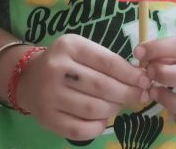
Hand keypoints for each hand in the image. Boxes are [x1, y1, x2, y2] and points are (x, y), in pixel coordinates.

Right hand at [17, 34, 150, 140]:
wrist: (30, 78)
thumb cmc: (65, 62)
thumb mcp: (83, 51)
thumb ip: (108, 61)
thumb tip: (140, 79)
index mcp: (69, 46)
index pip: (107, 62)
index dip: (130, 74)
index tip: (145, 81)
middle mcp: (57, 68)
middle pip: (102, 86)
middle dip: (127, 93)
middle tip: (140, 96)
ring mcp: (50, 95)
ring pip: (93, 108)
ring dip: (113, 109)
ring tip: (119, 105)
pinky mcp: (47, 118)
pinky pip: (80, 129)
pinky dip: (98, 126)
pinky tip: (103, 119)